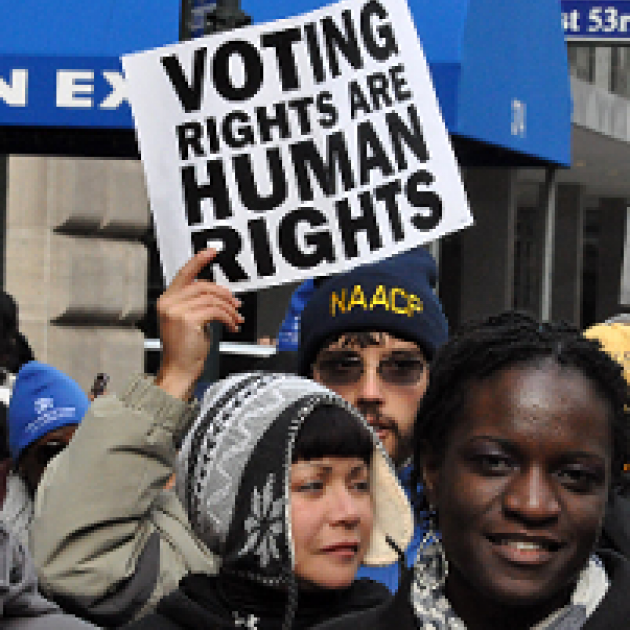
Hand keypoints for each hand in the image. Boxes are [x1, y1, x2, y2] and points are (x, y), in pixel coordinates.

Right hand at [155, 249, 243, 399]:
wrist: (179, 371)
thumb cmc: (184, 351)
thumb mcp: (189, 322)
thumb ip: (197, 305)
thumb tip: (219, 295)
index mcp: (167, 301)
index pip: (184, 274)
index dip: (199, 260)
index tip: (212, 252)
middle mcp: (169, 303)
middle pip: (203, 286)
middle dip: (224, 294)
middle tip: (236, 304)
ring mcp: (176, 310)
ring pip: (212, 298)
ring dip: (229, 309)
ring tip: (235, 319)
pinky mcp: (188, 319)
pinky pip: (215, 311)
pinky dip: (228, 318)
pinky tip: (231, 326)